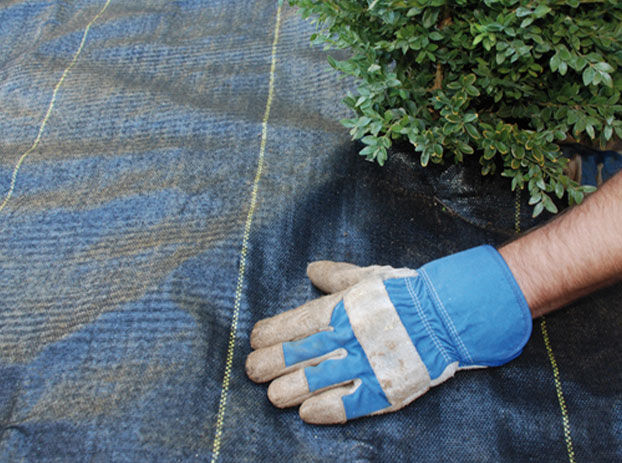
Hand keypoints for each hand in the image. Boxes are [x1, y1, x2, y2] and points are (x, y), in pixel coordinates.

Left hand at [246, 246, 531, 423]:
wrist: (449, 315)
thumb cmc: (405, 293)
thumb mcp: (368, 277)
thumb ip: (336, 276)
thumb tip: (311, 269)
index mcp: (344, 307)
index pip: (297, 322)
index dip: (272, 332)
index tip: (254, 340)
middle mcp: (350, 336)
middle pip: (301, 353)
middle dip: (272, 363)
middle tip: (253, 372)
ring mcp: (367, 364)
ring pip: (319, 380)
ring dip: (291, 388)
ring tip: (273, 396)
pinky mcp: (385, 388)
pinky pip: (350, 402)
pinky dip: (326, 409)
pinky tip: (306, 414)